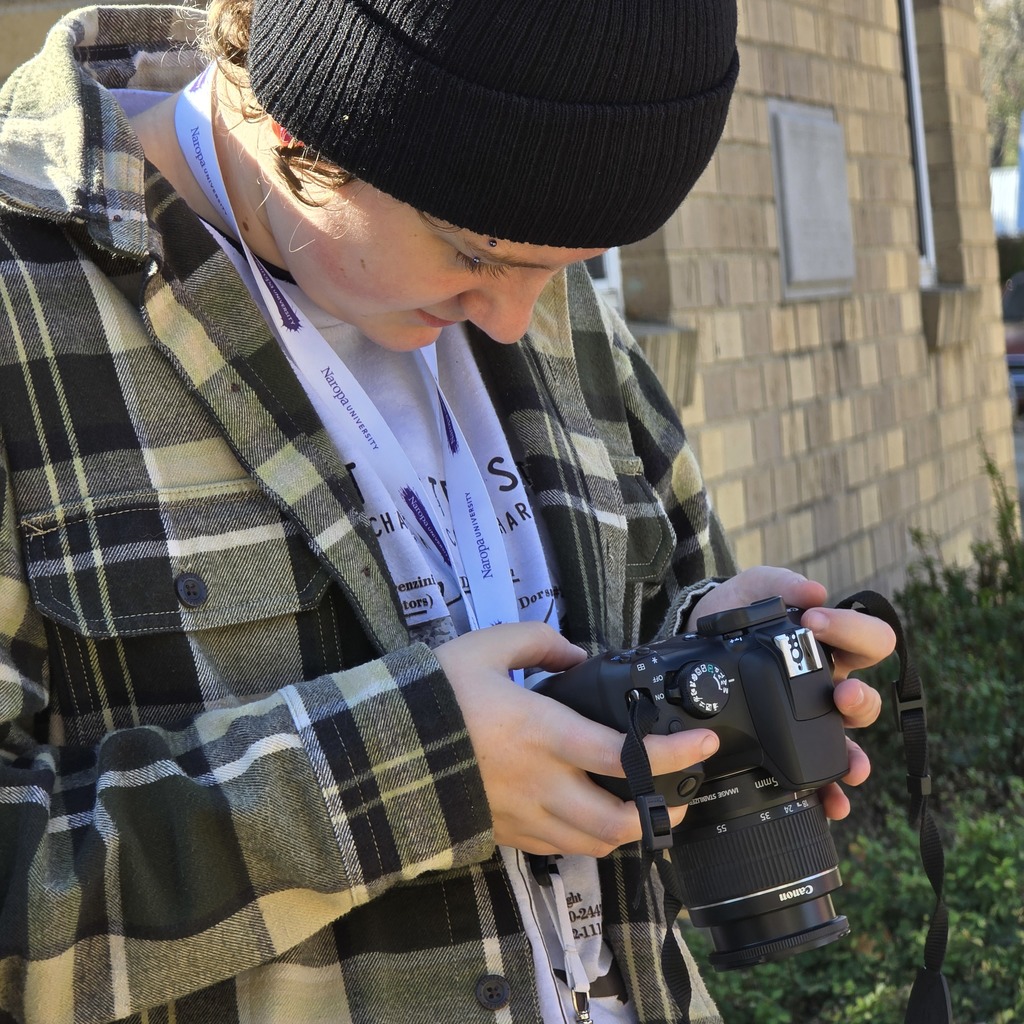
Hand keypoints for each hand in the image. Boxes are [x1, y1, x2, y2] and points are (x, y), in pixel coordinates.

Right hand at [435, 622, 719, 856]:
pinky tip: (589, 816)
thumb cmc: (435, 695)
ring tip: (645, 810)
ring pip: (593, 844)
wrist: (380, 748)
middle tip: (681, 793)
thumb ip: (542, 642)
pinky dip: (586, 838)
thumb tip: (578, 652)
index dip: (674, 754)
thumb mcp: (488, 646)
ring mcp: (521, 815)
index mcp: (541, 732)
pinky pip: (557, 847)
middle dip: (662, 813)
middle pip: (619, 821)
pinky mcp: (503, 832)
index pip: (625, 754)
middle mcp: (539, 782)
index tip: (704, 744)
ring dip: (629, 832)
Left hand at [687, 567, 893, 819]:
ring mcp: (810, 720)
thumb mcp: (754, 587)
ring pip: (848, 743)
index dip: (853, 631)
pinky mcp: (786, 747)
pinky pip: (817, 776)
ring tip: (849, 759)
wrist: (691, 639)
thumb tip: (815, 592)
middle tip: (840, 694)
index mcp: (830, 646)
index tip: (815, 621)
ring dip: (854, 752)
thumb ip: (780, 584)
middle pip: (866, 701)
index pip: (869, 640)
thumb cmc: (735, 612)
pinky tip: (831, 803)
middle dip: (861, 700)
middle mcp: (827, 687)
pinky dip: (830, 792)